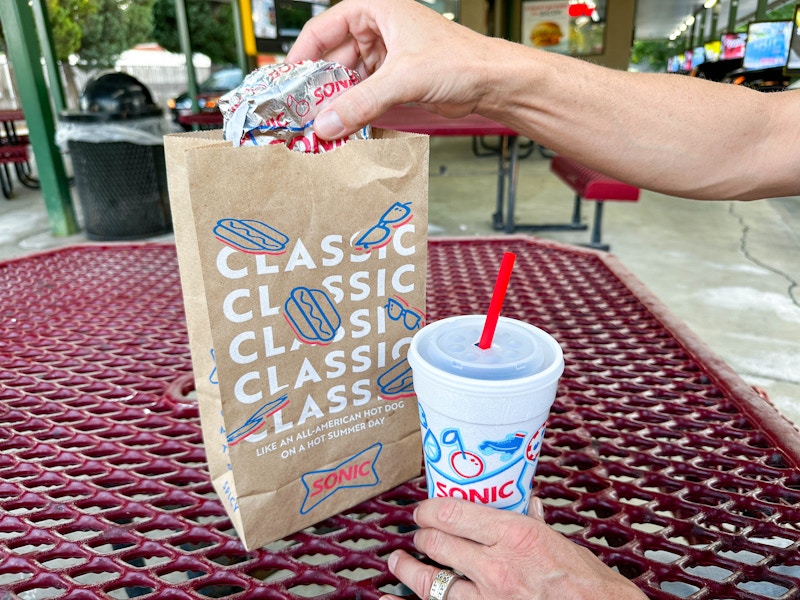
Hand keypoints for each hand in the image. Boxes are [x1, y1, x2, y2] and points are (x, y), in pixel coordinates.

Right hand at [286, 0, 498, 138]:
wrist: (491, 82)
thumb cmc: (460, 60)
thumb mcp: (403, 79)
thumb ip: (361, 103)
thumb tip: (327, 122)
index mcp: (373, 8)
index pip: (321, 30)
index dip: (300, 58)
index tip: (285, 84)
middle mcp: (376, 29)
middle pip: (332, 58)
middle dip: (318, 87)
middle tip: (302, 113)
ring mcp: (384, 55)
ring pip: (347, 79)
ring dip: (335, 103)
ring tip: (321, 125)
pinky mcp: (393, 79)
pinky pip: (363, 94)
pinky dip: (353, 110)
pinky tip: (343, 126)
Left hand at [380, 497, 646, 599]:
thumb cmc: (591, 586)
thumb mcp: (564, 545)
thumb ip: (537, 525)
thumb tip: (528, 505)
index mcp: (516, 535)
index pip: (456, 513)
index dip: (431, 510)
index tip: (423, 510)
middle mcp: (496, 565)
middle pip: (438, 544)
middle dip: (422, 537)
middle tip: (417, 535)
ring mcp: (488, 599)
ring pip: (431, 581)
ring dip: (409, 569)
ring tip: (398, 562)